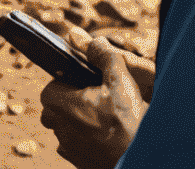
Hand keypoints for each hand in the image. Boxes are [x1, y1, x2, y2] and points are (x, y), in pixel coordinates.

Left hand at [40, 36, 148, 168]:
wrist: (144, 159)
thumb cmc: (130, 123)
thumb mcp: (120, 81)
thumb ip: (103, 55)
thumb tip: (91, 38)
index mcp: (61, 105)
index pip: (50, 88)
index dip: (67, 83)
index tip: (86, 85)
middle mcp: (59, 129)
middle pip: (55, 108)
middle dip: (71, 103)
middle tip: (97, 102)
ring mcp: (70, 149)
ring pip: (65, 128)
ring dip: (78, 122)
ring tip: (105, 120)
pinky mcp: (81, 164)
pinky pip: (75, 147)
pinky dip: (86, 141)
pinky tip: (107, 137)